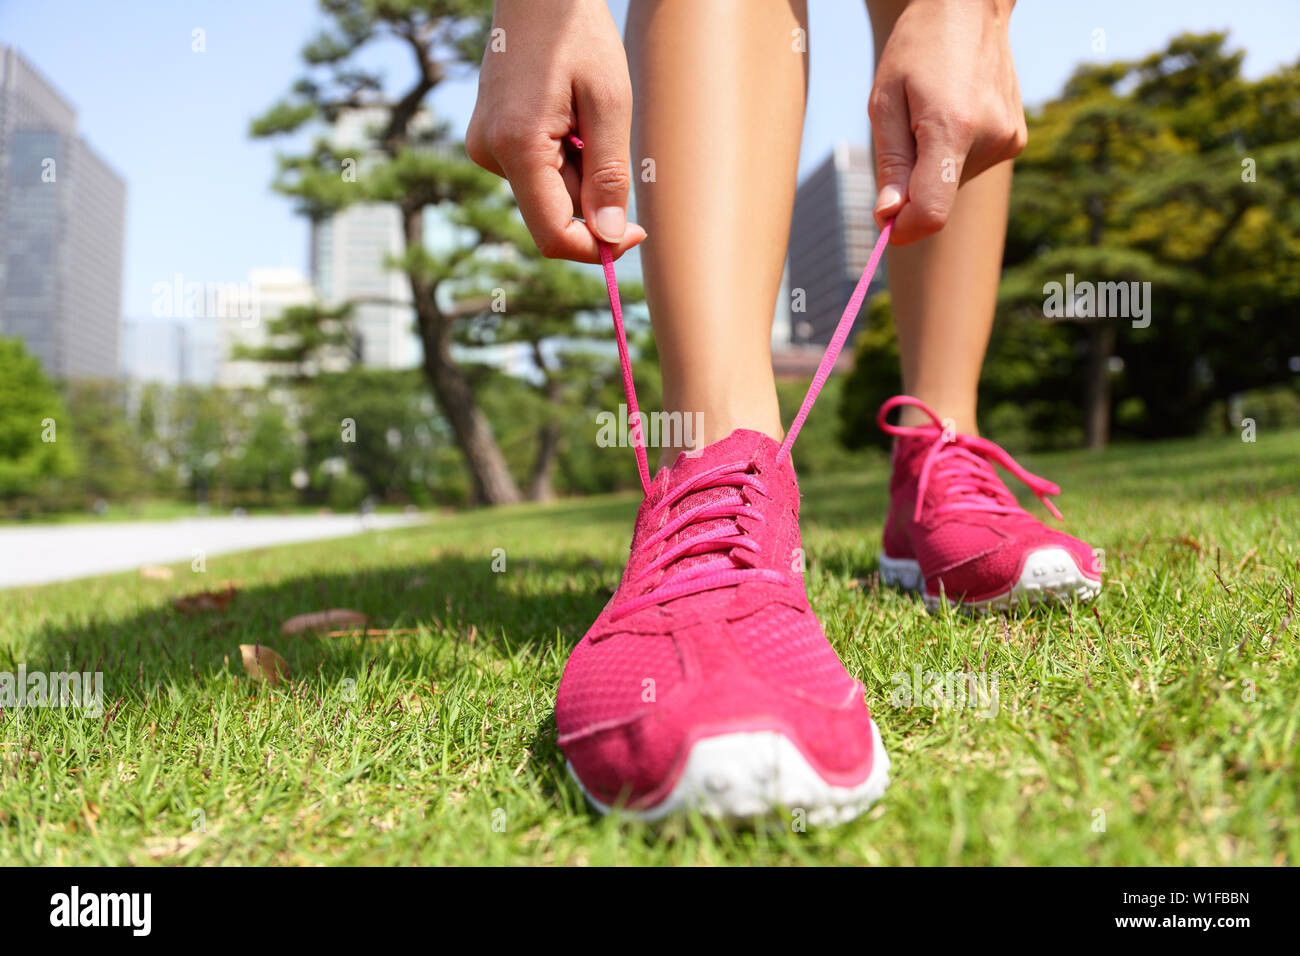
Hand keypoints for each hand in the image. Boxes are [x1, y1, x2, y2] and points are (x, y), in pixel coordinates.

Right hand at [466, 0, 646, 261]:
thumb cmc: (578, 35)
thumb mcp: (610, 103)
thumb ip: (609, 175)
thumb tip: (610, 237)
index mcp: (517, 146)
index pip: (552, 233)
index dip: (595, 247)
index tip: (635, 234)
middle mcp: (489, 153)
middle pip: (552, 212)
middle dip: (591, 190)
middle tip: (606, 132)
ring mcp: (483, 147)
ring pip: (547, 192)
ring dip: (579, 168)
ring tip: (582, 113)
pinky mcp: (488, 140)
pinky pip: (535, 170)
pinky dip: (562, 155)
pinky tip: (565, 113)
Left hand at [869, 0, 1026, 244]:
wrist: (971, 7)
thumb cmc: (918, 48)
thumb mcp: (886, 101)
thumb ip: (891, 162)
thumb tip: (888, 216)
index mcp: (953, 128)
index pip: (931, 212)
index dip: (902, 228)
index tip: (883, 221)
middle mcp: (990, 138)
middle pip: (939, 199)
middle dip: (911, 187)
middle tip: (904, 137)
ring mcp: (1009, 140)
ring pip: (953, 185)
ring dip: (932, 167)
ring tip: (931, 115)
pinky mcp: (1016, 139)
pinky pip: (970, 168)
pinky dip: (952, 156)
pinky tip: (953, 115)